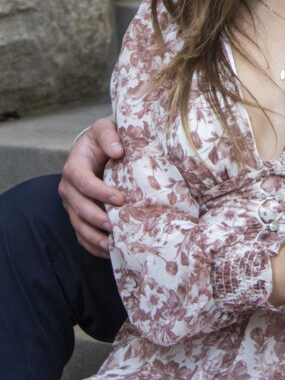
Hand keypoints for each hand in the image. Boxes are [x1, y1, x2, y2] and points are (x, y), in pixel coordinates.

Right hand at [58, 118, 124, 256]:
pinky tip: (109, 252)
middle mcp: (68, 187)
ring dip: (94, 237)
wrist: (100, 148)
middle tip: (116, 226)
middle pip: (79, 207)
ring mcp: (72, 204)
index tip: (120, 198)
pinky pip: (81, 235)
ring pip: (78, 225)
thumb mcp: (105, 128)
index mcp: (74, 166)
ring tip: (113, 244)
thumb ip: (109, 135)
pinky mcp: (78, 215)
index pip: (82, 181)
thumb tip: (118, 151)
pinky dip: (93, 245)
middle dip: (97, 218)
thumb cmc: (105, 138)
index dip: (99, 192)